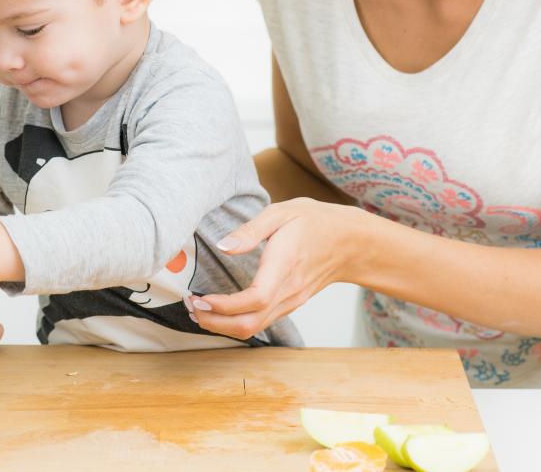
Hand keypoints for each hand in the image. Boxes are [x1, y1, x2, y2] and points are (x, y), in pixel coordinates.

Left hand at [188, 198, 362, 339]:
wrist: (350, 243)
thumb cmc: (315, 222)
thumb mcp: (281, 212)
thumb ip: (250, 230)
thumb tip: (223, 246)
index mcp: (285, 265)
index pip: (255, 298)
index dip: (225, 306)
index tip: (200, 299)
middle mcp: (288, 291)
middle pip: (250, 323)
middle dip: (215, 322)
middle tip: (190, 306)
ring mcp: (290, 301)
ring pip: (254, 328)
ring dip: (222, 325)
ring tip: (197, 310)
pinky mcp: (288, 305)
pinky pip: (260, 323)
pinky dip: (235, 323)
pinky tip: (218, 311)